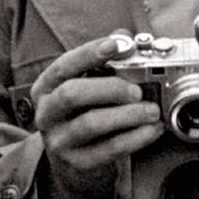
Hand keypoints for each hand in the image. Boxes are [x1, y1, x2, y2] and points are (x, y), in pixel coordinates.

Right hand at [30, 35, 158, 198]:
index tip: (116, 45)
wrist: (73, 163)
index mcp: (46, 89)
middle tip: (137, 91)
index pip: (62, 67)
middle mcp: (46, 115)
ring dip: (127, 114)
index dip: (88, 54)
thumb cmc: (83, 115)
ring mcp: (59, 141)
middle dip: (109, 88)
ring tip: (151, 111)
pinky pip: (109, 149)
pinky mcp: (78, 163)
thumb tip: (122, 35)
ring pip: (91, 124)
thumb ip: (102, 60)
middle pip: (71, 94)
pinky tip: (152, 129)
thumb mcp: (86, 86)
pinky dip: (136, 138)